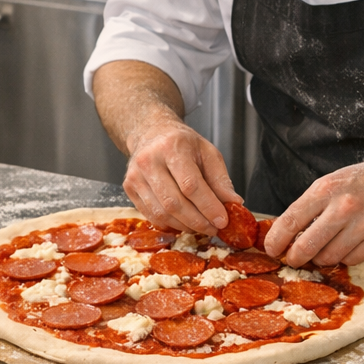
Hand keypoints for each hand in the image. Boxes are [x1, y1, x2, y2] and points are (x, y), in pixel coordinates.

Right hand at [122, 117, 240, 234]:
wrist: (151, 134)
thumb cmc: (182, 144)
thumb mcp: (208, 153)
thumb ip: (221, 179)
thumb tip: (234, 204)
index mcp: (172, 147)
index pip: (190, 184)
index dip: (208, 206)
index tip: (223, 220)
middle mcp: (149, 161)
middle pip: (174, 202)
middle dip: (198, 221)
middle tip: (214, 228)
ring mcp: (135, 176)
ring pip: (161, 213)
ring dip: (185, 226)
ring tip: (201, 226)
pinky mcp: (129, 188)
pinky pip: (151, 215)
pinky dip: (171, 224)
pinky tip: (184, 222)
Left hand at [263, 156, 363, 266]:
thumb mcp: (334, 181)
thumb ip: (312, 205)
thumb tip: (287, 232)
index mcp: (326, 189)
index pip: (291, 220)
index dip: (276, 240)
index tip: (271, 249)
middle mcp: (344, 207)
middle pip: (306, 246)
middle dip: (295, 257)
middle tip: (293, 259)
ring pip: (329, 257)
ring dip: (321, 258)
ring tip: (323, 250)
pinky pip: (352, 260)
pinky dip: (345, 258)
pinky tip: (346, 247)